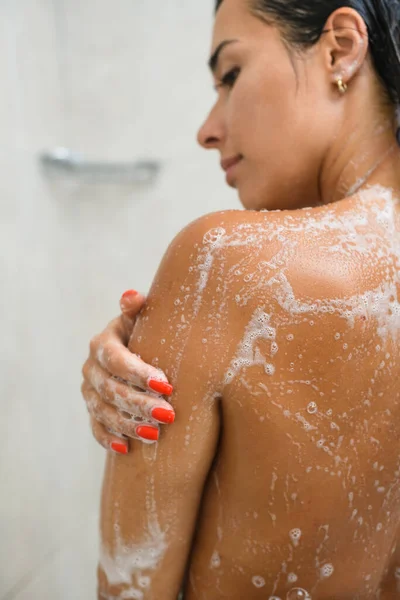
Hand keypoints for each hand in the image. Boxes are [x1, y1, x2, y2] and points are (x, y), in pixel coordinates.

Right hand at [81, 290, 174, 453]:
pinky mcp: (93, 410)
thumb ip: (138, 308)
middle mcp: (91, 367)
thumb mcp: (145, 318)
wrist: (140, 349)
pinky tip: (126, 449)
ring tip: (156, 435)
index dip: (138, 372)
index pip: (116, 359)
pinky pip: (96, 428)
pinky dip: (109, 439)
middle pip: (110, 389)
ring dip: (128, 424)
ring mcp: (89, 391)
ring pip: (103, 411)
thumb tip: (131, 297)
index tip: (166, 385)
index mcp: (103, 343)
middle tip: (168, 415)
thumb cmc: (148, 331)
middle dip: (139, 403)